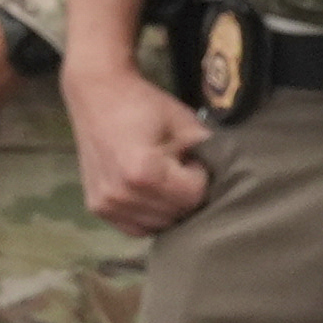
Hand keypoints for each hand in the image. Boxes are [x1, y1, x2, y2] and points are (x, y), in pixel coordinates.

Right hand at [67, 55, 213, 236]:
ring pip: (159, 225)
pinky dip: (149, 216)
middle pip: (176, 213)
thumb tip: (226, 174)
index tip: (191, 159)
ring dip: (169, 206)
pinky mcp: (97, 209)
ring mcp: (107, 205)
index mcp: (142, 172)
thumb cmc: (143, 104)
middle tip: (179, 168)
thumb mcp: (183, 121)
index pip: (193, 196)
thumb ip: (207, 150)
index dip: (200, 177)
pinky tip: (151, 193)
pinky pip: (136, 228)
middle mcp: (121, 195)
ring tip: (164, 178)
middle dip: (186, 193)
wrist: (97, 94)